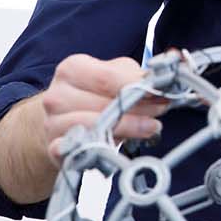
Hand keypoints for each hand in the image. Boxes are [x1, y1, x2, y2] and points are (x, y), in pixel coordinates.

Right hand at [37, 54, 167, 163]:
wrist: (61, 121)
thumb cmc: (93, 96)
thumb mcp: (113, 76)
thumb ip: (136, 75)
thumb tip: (167, 73)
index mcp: (72, 70)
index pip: (107, 78)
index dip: (138, 86)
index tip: (161, 92)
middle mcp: (57, 95)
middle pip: (103, 105)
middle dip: (139, 109)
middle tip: (161, 112)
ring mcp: (52, 123)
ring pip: (94, 128)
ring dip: (128, 129)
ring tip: (150, 128)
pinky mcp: (54, 149)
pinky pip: (74, 151)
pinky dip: (94, 150)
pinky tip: (113, 149)